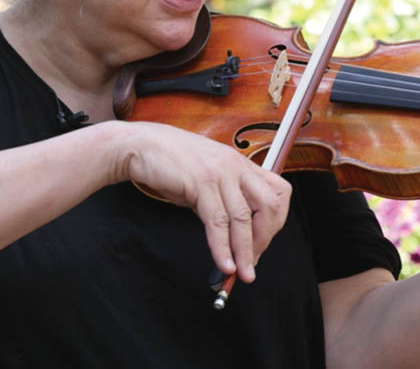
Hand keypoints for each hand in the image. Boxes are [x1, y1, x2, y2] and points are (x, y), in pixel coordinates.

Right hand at [113, 121, 291, 282]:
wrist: (141, 146)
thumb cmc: (172, 163)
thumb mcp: (207, 178)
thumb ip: (224, 199)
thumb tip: (235, 237)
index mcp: (241, 164)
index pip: (279, 191)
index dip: (277, 221)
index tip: (262, 243)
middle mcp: (235, 166)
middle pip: (269, 205)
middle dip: (265, 239)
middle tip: (252, 261)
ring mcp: (219, 172)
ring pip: (243, 218)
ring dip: (245, 251)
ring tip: (243, 274)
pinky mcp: (200, 182)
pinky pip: (217, 222)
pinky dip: (222, 247)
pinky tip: (223, 263)